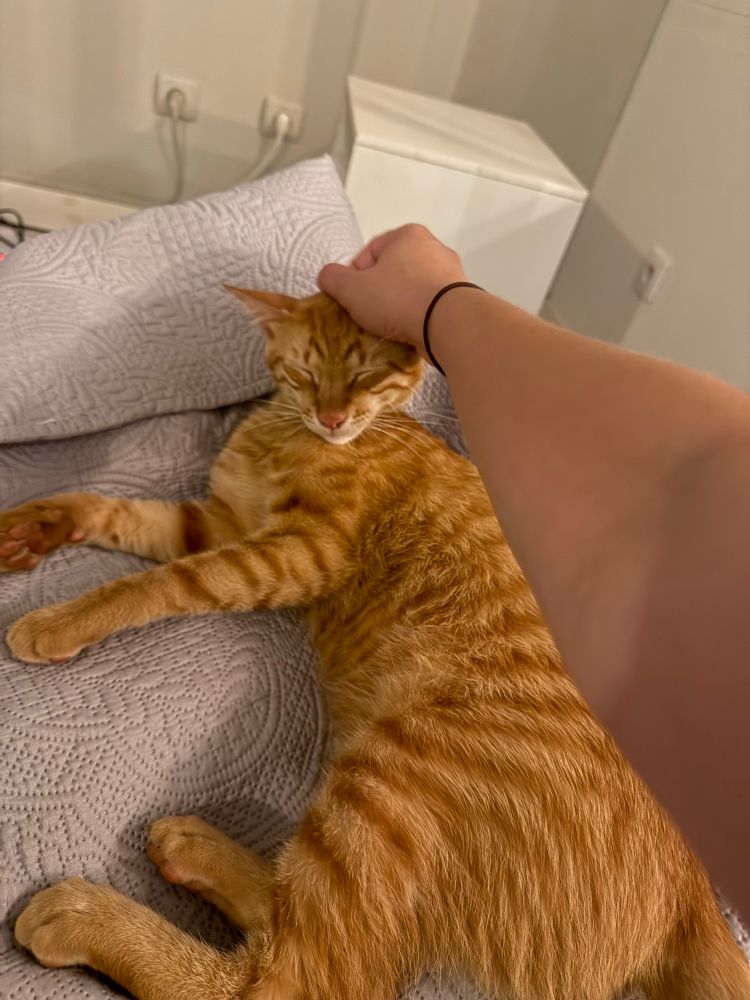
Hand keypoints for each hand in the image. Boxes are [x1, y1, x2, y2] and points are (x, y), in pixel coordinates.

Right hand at [318, 224, 466, 351]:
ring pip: (413, 289)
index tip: (351, 299)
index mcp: (408, 234)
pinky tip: (410, 331)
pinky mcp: (461, 299)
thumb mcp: (351, 288)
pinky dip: (418, 316)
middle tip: (368, 313)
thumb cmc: (397, 298)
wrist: (448, 324)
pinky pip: (430, 306)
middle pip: (393, 270)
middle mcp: (433, 247)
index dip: (354, 276)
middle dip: (378, 291)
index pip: (370, 252)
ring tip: (388, 326)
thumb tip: (327, 276)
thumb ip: (332, 278)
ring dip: (399, 305)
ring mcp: (451, 274)